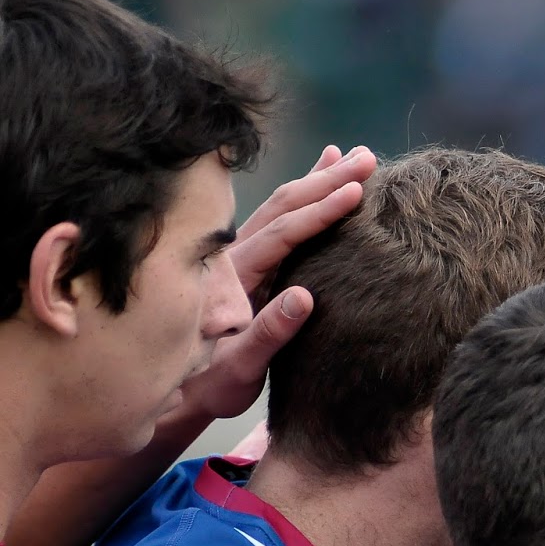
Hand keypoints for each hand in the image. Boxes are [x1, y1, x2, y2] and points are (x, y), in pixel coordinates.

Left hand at [178, 145, 376, 419]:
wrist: (176, 388)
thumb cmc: (210, 383)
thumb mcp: (240, 367)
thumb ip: (270, 332)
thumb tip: (305, 297)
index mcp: (235, 277)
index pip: (284, 233)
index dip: (321, 212)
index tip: (356, 193)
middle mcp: (235, 256)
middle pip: (284, 206)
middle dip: (326, 181)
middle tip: (367, 160)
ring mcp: (239, 256)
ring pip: (280, 205)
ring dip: (317, 180)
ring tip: (350, 157)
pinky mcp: (246, 261)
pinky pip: (277, 217)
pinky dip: (302, 195)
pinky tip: (319, 179)